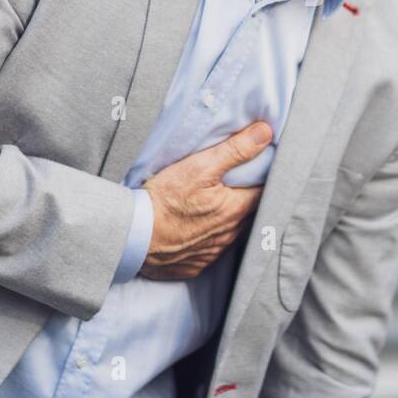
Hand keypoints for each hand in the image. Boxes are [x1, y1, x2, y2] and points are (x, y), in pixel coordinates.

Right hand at [138, 120, 271, 279]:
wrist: (133, 237)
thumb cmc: (165, 200)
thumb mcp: (200, 166)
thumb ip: (236, 149)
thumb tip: (265, 133)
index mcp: (235, 210)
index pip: (264, 192)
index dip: (262, 178)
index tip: (257, 168)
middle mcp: (229, 235)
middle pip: (247, 213)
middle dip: (244, 198)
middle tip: (233, 184)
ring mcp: (212, 253)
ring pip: (229, 233)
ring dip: (226, 220)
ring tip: (212, 205)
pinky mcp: (195, 265)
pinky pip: (209, 250)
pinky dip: (207, 238)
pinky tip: (195, 228)